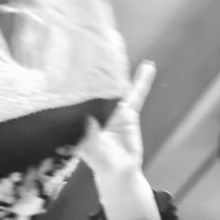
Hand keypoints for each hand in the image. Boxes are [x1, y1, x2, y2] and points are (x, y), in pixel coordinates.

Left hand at [76, 61, 154, 181]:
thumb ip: (90, 137)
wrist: (119, 170)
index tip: (71, 66)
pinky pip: (136, 95)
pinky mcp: (129, 112)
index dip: (76, 83)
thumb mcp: (91, 151)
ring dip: (118, 72)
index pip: (79, 96)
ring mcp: (113, 110)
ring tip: (117, 50)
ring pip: (115, 88)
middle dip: (95, 71)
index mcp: (83, 117)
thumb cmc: (100, 162)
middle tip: (93, 50)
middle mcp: (96, 110)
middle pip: (96, 87)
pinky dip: (142, 82)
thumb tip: (90, 120)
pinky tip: (148, 68)